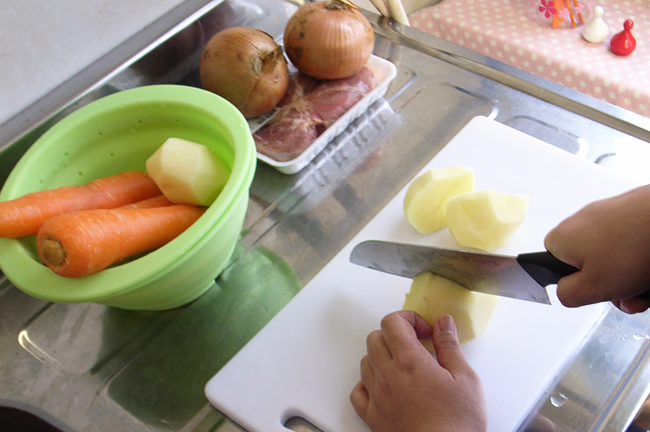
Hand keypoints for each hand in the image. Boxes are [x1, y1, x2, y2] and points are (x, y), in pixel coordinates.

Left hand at [350, 310, 486, 431]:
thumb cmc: (457, 424)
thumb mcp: (466, 379)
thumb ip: (450, 346)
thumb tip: (443, 323)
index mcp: (410, 361)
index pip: (392, 322)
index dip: (409, 319)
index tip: (425, 331)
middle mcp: (388, 375)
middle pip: (376, 338)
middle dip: (395, 335)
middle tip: (416, 345)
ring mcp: (377, 396)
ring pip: (365, 361)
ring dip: (382, 357)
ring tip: (404, 366)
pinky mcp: (373, 417)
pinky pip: (358, 391)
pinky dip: (368, 383)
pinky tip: (385, 387)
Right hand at [544, 185, 649, 312]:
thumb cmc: (632, 247)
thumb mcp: (592, 288)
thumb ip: (567, 295)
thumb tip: (565, 292)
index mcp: (563, 238)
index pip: (552, 264)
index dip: (573, 282)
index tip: (592, 289)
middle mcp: (581, 222)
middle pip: (589, 264)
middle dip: (611, 285)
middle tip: (627, 294)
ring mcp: (608, 215)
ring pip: (614, 258)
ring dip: (630, 277)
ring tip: (645, 284)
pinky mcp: (631, 213)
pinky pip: (631, 245)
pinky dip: (642, 259)